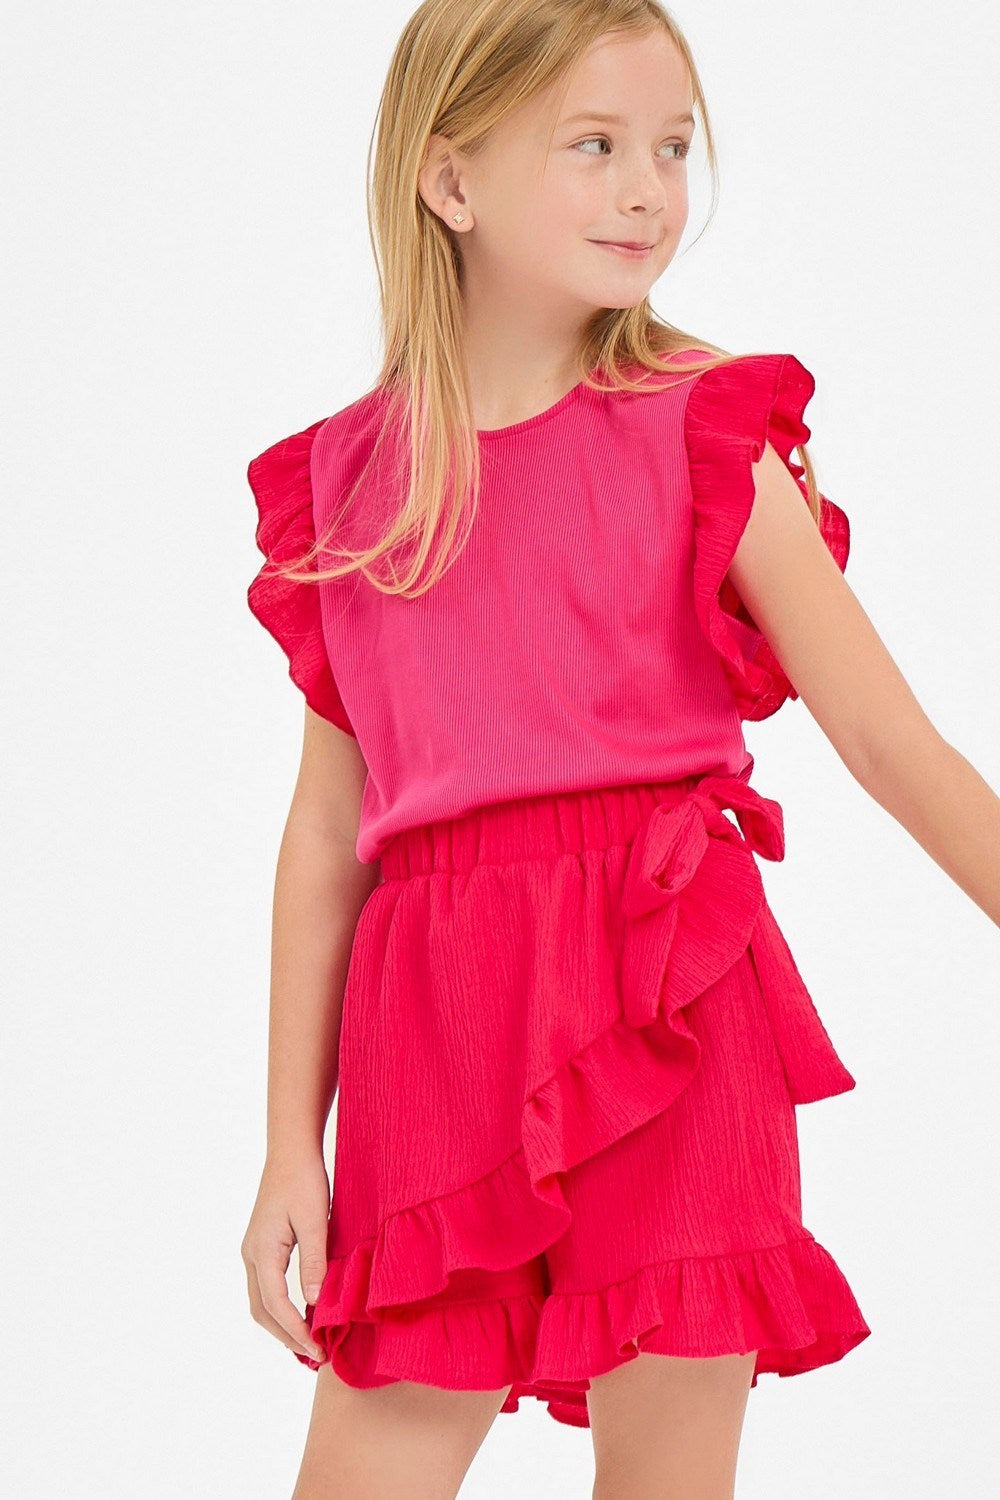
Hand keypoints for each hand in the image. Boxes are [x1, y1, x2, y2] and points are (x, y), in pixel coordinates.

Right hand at [241, 1148, 329, 1362]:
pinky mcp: (262, 1246)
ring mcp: (254, 1251)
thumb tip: (313, 1300)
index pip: (276, 1304)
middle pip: (263, 1311)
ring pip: (262, 1301)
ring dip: (282, 1325)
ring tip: (309, 1341)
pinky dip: (281, 1307)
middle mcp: (252, 1255)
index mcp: (262, 1251)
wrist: (291, 1151)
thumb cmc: (304, 1179)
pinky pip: (267, 1287)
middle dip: (286, 1336)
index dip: (296, 1330)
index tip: (318, 1348)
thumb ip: (314, 1260)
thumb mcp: (315, 1219)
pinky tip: (303, 1311)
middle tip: (315, 1354)